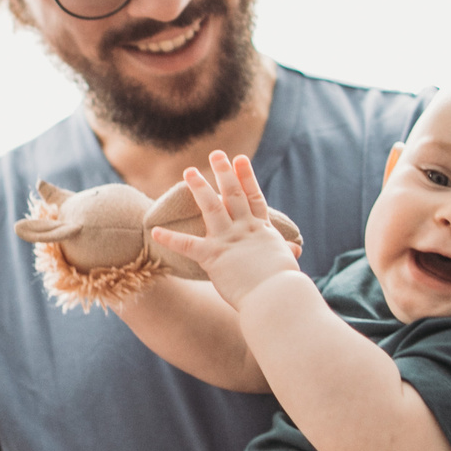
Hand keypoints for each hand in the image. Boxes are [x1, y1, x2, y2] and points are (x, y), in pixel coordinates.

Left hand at [150, 153, 299, 309]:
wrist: (277, 296)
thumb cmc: (284, 285)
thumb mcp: (286, 262)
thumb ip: (286, 252)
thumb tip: (295, 249)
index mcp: (262, 231)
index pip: (254, 198)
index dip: (246, 177)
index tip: (240, 159)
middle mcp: (245, 230)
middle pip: (233, 194)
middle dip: (224, 172)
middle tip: (216, 154)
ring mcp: (229, 240)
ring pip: (212, 207)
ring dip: (200, 188)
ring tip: (189, 171)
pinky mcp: (213, 257)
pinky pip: (187, 245)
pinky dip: (170, 238)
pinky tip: (155, 231)